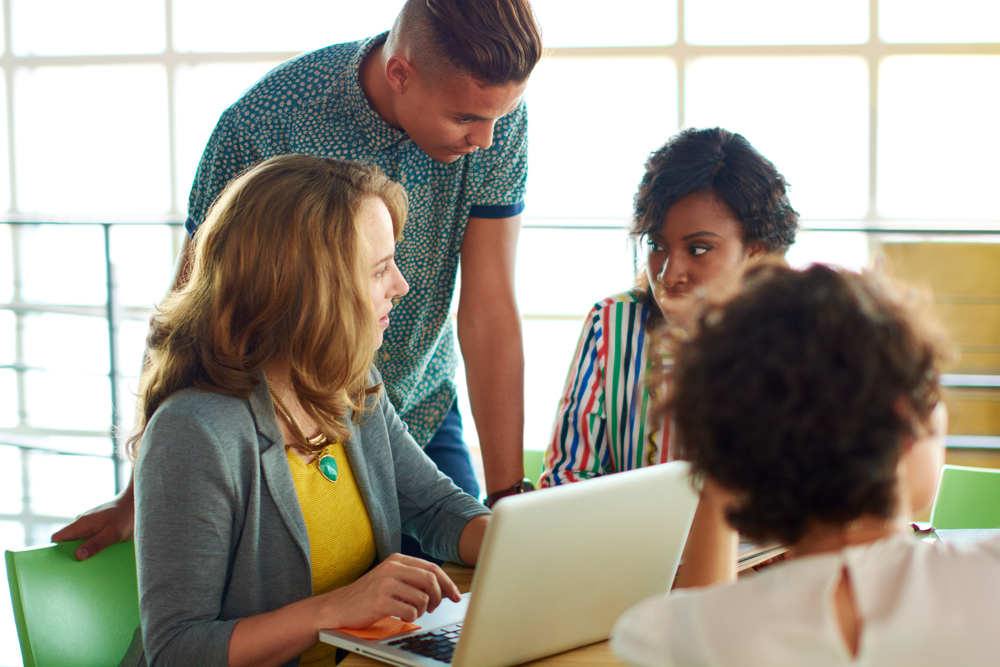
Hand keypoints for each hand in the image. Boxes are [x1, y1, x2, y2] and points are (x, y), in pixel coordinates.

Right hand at [51, 486, 134, 560]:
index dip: (56, 551)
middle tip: (80, 568)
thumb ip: (96, 544)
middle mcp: (82, 523)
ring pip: (79, 541)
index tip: (61, 564)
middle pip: (68, 542)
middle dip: (72, 555)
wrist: (138, 502)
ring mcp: (90, 524)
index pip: (57, 538)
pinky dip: (92, 546)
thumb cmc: (127, 516)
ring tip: (92, 564)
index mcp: (82, 523)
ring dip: (85, 551)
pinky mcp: (98, 526)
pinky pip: (89, 538)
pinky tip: (102, 554)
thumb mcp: (113, 533)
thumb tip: (78, 556)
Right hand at [322, 553, 460, 628]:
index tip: (455, 596)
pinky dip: (411, 617)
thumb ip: (413, 578)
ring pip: (423, 598)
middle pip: (431, 580)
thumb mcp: (391, 578)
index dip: (448, 583)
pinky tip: (401, 616)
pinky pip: (410, 611)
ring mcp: (386, 583)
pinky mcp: (381, 600)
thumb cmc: (369, 594)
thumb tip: (444, 588)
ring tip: (412, 612)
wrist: (339, 606)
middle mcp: (393, 568)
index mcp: (397, 560)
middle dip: (439, 597)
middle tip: (433, 607)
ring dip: (422, 610)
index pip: (432, 568)